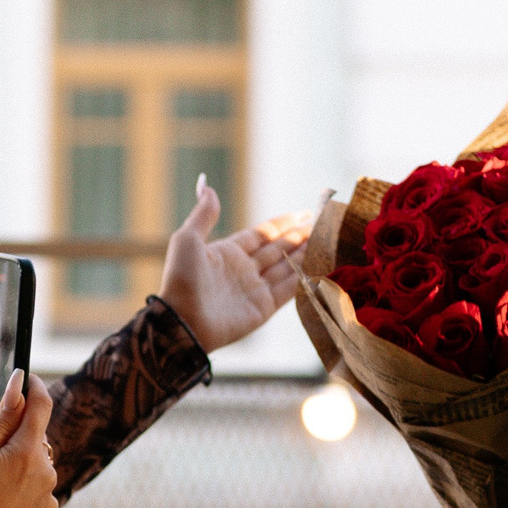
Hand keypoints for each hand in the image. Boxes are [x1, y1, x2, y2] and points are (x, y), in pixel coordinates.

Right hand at [0, 372, 57, 507]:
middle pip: (35, 442)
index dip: (34, 387)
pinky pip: (37, 497)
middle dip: (16, 442)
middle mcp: (47, 472)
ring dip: (18, 472)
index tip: (26, 380)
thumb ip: (2, 419)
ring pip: (36, 471)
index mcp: (28, 451)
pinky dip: (22, 497)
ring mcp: (50, 499)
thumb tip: (19, 386)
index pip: (41, 405)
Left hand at [158, 176, 310, 351]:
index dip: (284, 223)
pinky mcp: (263, 308)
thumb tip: (207, 185)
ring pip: (287, 267)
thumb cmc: (180, 280)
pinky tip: (319, 264)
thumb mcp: (188, 240)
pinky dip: (304, 277)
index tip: (304, 213)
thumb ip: (203, 215)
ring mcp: (254, 289)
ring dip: (306, 254)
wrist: (182, 322)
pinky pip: (289, 289)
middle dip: (300, 236)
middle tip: (323, 224)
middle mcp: (244, 270)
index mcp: (228, 252)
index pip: (263, 234)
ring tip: (327, 240)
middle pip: (279, 249)